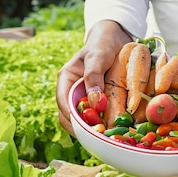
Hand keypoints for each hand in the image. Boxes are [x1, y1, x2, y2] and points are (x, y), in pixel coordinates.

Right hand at [55, 20, 131, 134]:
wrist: (115, 40)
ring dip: (90, 128)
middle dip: (80, 127)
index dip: (71, 116)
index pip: (62, 101)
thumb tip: (95, 103)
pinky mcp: (95, 101)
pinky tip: (111, 128)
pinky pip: (93, 117)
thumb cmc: (103, 44)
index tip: (84, 126)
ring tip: (104, 135)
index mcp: (66, 78)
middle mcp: (71, 90)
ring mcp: (83, 97)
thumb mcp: (98, 55)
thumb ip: (94, 76)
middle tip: (97, 135)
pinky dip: (100, 124)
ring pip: (79, 119)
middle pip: (68, 115)